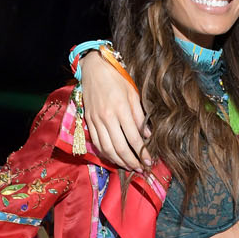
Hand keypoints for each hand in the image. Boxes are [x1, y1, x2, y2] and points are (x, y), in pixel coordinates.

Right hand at [81, 50, 148, 169]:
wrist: (93, 68)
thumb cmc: (117, 78)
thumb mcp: (133, 93)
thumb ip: (140, 115)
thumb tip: (148, 136)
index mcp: (120, 109)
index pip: (133, 138)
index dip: (142, 152)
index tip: (149, 162)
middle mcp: (107, 117)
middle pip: (120, 148)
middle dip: (131, 161)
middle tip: (140, 169)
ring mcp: (96, 121)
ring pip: (107, 149)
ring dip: (119, 161)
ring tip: (129, 167)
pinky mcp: (89, 121)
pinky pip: (97, 143)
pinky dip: (106, 154)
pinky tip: (115, 158)